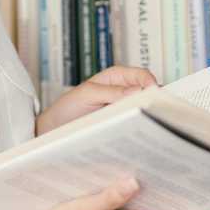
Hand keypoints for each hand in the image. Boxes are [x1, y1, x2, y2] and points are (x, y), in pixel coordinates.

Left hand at [35, 66, 157, 134]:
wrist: (54, 129)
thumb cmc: (66, 108)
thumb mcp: (87, 95)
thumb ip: (112, 92)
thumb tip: (138, 90)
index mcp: (116, 76)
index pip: (142, 75)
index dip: (151, 84)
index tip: (153, 98)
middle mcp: (123, 90)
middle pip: (147, 92)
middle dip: (153, 101)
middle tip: (155, 113)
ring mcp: (123, 108)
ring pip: (143, 109)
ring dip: (146, 115)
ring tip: (147, 126)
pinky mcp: (121, 123)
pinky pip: (135, 124)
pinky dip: (138, 127)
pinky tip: (137, 134)